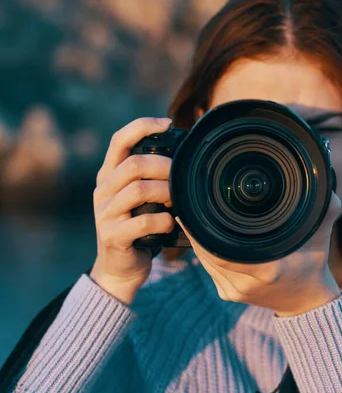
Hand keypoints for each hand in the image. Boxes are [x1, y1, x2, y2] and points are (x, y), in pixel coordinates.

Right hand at [90, 117, 175, 304]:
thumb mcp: (142, 199)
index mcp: (110, 175)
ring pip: (137, 190)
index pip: (119, 140)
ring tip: (177, 201)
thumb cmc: (139, 227)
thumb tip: (186, 156)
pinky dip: (163, 221)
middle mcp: (103, 190)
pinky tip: (170, 224)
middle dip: (164, 167)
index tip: (168, 123)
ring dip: (165, 193)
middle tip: (181, 177)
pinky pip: (142, 222)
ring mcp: (105, 214)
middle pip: (133, 164)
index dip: (142, 126)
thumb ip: (153, 178)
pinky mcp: (112, 236)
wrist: (120, 268)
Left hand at [176, 192, 341, 316]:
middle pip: (208, 255)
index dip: (202, 233)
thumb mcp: (321, 233)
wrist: (307, 300)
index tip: (192, 212)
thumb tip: (327, 179)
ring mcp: (236, 292)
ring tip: (190, 218)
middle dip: (196, 231)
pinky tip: (200, 237)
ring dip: (197, 241)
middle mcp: (247, 284)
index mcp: (268, 269)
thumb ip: (325, 208)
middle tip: (187, 208)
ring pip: (205, 263)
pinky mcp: (229, 295)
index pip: (221, 252)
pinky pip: (210, 271)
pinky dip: (204, 253)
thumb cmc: (314, 262)